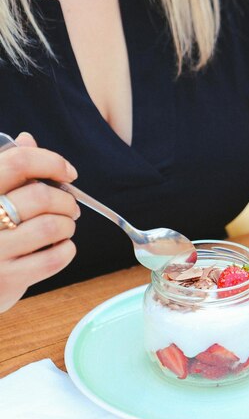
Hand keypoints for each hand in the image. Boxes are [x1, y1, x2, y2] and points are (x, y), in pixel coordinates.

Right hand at [0, 132, 79, 312]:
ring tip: (65, 227)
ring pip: (50, 226)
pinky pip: (52, 258)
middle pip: (40, 195)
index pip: (18, 161)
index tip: (69, 173)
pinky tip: (62, 247)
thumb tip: (28, 140)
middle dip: (66, 201)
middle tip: (71, 208)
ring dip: (67, 225)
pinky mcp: (7, 278)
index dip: (51, 162)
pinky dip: (67, 250)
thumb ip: (7, 169)